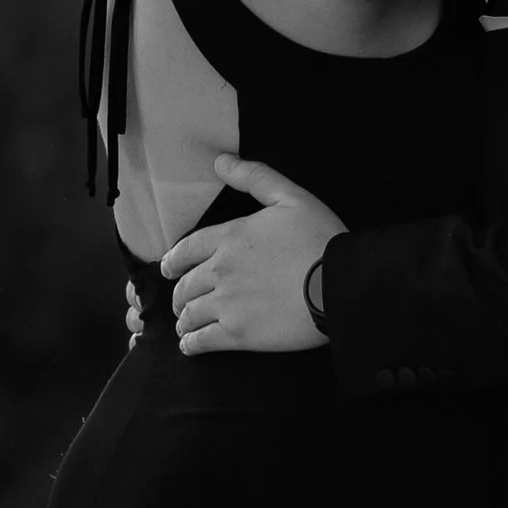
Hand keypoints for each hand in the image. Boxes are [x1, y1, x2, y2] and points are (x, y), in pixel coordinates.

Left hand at [160, 158, 345, 351]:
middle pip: (185, 285)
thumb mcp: (291, 197)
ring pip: (190, 314)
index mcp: (230, 237)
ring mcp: (227, 303)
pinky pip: (202, 340)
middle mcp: (221, 270)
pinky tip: (190, 345)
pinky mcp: (238, 334)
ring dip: (184, 320)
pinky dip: (191, 344)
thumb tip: (221, 161)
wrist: (339, 284)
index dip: (173, 261)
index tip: (168, 270)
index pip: (186, 250)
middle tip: (181, 302)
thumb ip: (254, 177)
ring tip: (186, 326)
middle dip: (180, 295)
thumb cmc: (321, 239)